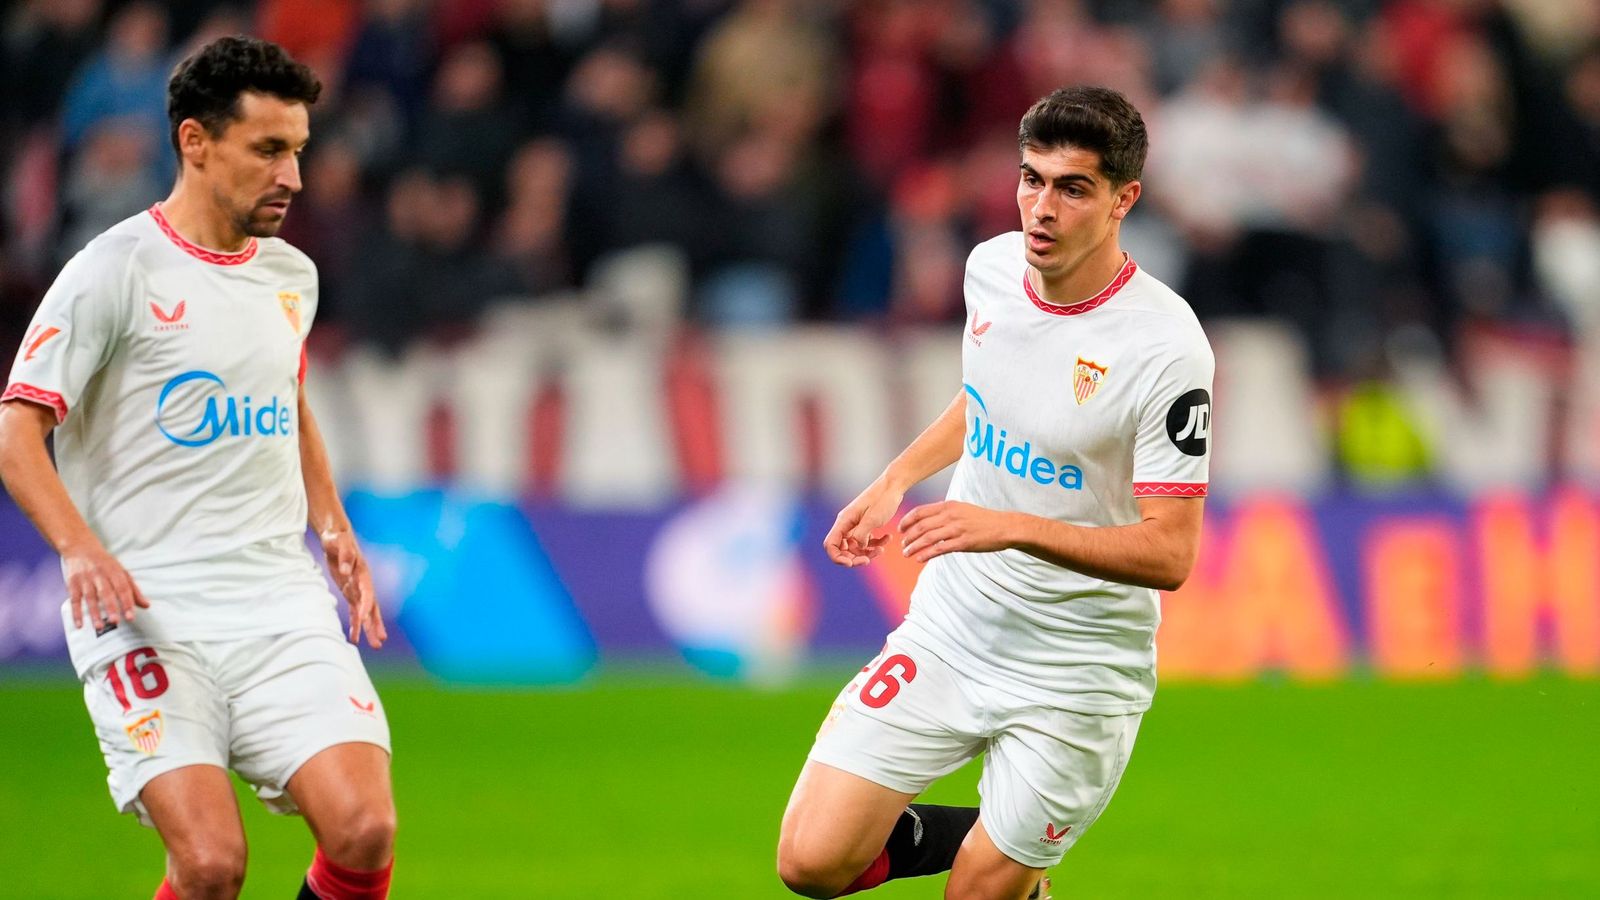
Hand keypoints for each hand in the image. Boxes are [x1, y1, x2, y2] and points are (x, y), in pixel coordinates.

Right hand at [63, 544, 149, 629]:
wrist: (81, 548)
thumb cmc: (106, 564)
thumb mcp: (122, 572)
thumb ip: (134, 590)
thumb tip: (147, 605)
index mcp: (115, 571)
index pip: (123, 588)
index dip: (127, 602)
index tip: (131, 617)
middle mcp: (99, 574)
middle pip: (106, 592)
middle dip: (111, 607)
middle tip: (115, 622)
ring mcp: (85, 579)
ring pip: (90, 597)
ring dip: (94, 613)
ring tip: (99, 627)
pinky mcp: (72, 583)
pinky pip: (74, 599)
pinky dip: (76, 613)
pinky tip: (79, 625)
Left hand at [321, 528, 385, 648]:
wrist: (335, 536)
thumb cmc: (337, 538)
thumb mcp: (338, 542)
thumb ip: (344, 555)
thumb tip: (346, 570)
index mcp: (362, 573)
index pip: (367, 593)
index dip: (367, 605)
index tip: (365, 618)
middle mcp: (363, 584)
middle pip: (372, 608)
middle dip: (375, 625)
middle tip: (380, 640)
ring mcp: (357, 589)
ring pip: (365, 613)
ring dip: (369, 629)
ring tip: (375, 645)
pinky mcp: (349, 592)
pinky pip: (354, 612)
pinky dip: (355, 625)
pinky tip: (354, 638)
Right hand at [823, 477, 902, 566]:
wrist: (893, 486)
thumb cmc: (883, 499)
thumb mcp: (872, 519)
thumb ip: (861, 535)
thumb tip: (858, 547)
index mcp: (844, 521)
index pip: (830, 544)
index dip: (837, 557)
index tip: (851, 563)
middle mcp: (847, 524)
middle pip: (842, 549)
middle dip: (854, 558)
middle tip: (868, 560)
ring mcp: (856, 525)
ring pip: (856, 547)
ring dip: (867, 552)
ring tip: (882, 550)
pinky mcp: (866, 526)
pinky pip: (867, 541)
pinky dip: (876, 544)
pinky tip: (888, 538)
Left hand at [899, 501, 1017, 562]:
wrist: (1004, 526)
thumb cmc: (982, 519)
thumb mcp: (962, 509)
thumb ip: (945, 513)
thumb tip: (927, 520)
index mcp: (948, 506)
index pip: (920, 512)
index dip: (907, 521)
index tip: (900, 529)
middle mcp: (950, 516)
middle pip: (921, 526)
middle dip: (908, 536)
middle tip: (902, 544)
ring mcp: (957, 529)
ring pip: (927, 538)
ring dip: (914, 546)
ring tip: (906, 553)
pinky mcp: (963, 543)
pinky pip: (940, 549)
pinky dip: (927, 554)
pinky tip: (919, 558)